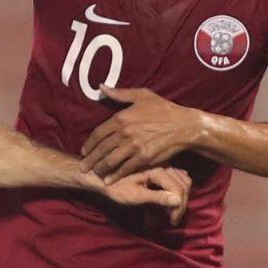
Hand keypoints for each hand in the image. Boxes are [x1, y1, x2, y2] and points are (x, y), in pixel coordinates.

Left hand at [80, 88, 201, 179]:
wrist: (184, 126)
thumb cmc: (163, 109)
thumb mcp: (142, 96)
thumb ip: (120, 94)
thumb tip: (101, 87)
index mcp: (121, 118)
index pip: (98, 133)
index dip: (89, 144)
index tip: (84, 151)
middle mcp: (125, 132)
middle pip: (101, 149)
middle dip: (90, 160)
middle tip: (83, 167)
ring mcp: (134, 146)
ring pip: (110, 160)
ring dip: (100, 168)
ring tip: (94, 173)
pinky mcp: (143, 157)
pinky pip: (124, 168)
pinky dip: (115, 176)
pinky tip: (108, 181)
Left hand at [96, 166, 191, 226]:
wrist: (100, 177)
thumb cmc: (114, 187)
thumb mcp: (134, 196)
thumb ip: (156, 198)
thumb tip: (178, 201)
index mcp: (157, 169)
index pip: (178, 189)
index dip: (178, 208)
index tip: (171, 222)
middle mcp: (162, 164)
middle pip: (183, 186)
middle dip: (179, 205)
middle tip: (170, 221)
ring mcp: (161, 166)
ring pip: (180, 183)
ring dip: (175, 200)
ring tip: (163, 215)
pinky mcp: (158, 170)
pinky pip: (173, 181)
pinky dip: (171, 193)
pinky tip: (161, 205)